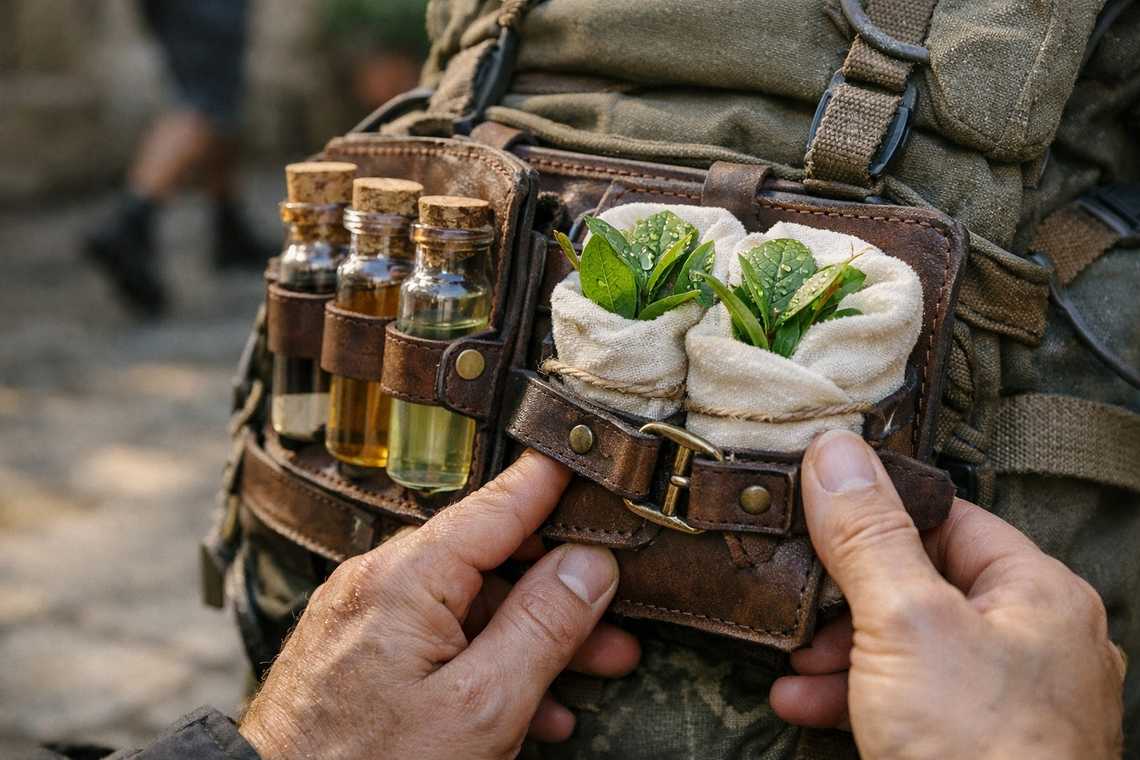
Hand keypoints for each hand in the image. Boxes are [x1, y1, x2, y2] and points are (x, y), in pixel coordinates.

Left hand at [240, 450, 638, 758]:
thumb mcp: (482, 704)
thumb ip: (542, 626)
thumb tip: (589, 563)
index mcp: (405, 577)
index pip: (497, 507)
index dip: (550, 484)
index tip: (587, 459)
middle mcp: (378, 583)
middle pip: (489, 565)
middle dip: (558, 595)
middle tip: (617, 625)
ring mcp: (363, 619)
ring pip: (467, 608)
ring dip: (530, 638)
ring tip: (591, 672)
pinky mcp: (356, 656)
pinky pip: (435, 639)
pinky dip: (484, 662)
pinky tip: (529, 707)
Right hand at [770, 430, 1124, 757]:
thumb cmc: (978, 749)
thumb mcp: (904, 623)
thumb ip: (867, 535)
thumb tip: (836, 449)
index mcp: (1037, 593)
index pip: (947, 518)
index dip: (876, 513)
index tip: (815, 511)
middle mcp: (1033, 641)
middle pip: (920, 586)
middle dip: (843, 599)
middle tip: (796, 604)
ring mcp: (1008, 699)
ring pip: (909, 648)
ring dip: (838, 654)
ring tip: (790, 664)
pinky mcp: (977, 744)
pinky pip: (912, 701)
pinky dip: (856, 698)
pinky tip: (803, 704)